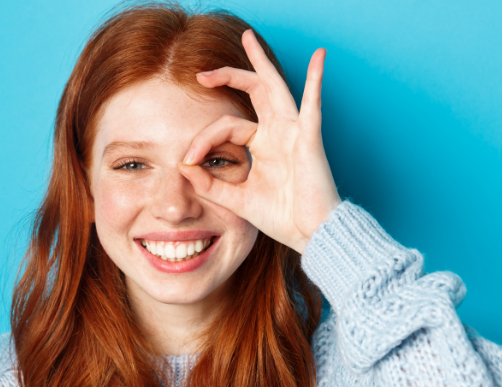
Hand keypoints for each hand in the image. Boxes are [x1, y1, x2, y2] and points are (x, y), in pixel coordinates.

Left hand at [178, 30, 339, 253]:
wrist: (311, 235)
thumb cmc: (281, 217)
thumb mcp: (236, 199)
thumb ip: (210, 184)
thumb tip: (183, 166)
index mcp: (263, 146)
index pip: (227, 127)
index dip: (203, 140)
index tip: (188, 160)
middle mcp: (278, 133)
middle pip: (253, 93)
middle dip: (229, 76)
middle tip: (203, 73)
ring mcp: (295, 133)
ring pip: (275, 88)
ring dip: (260, 63)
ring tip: (248, 37)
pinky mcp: (310, 140)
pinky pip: (312, 106)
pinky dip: (316, 81)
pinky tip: (319, 57)